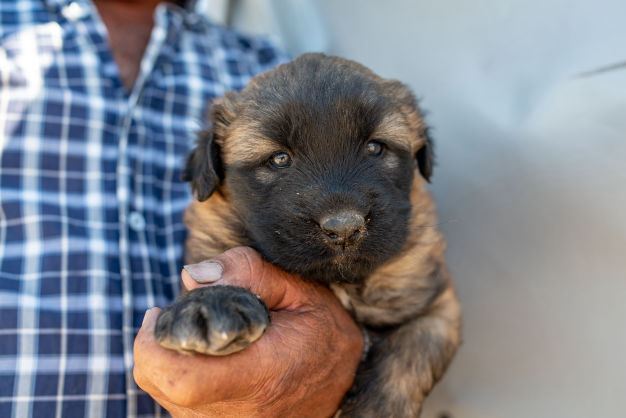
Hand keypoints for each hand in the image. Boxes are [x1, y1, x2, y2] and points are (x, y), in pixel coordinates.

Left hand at [133, 247, 363, 416]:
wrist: (349, 377)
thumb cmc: (323, 328)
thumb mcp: (298, 288)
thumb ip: (246, 273)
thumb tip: (192, 276)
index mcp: (262, 374)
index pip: (183, 379)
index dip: (154, 347)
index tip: (159, 313)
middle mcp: (244, 411)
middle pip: (164, 387)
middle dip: (155, 347)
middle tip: (171, 315)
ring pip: (167, 399)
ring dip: (166, 362)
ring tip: (192, 333)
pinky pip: (181, 407)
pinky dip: (178, 377)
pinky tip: (200, 355)